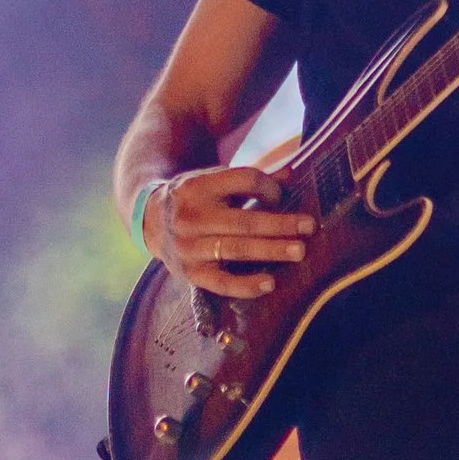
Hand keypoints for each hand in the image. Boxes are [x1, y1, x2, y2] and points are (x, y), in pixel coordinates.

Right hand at [145, 165, 313, 301]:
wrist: (149, 220)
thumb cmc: (195, 197)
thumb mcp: (214, 180)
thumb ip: (250, 180)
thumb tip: (291, 175)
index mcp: (198, 185)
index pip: (243, 181)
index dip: (268, 187)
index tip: (281, 196)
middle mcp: (190, 216)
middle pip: (244, 220)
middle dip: (280, 224)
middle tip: (309, 226)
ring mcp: (188, 247)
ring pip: (236, 249)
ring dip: (271, 250)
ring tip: (299, 251)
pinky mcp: (189, 273)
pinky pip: (221, 283)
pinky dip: (246, 285)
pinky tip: (270, 283)